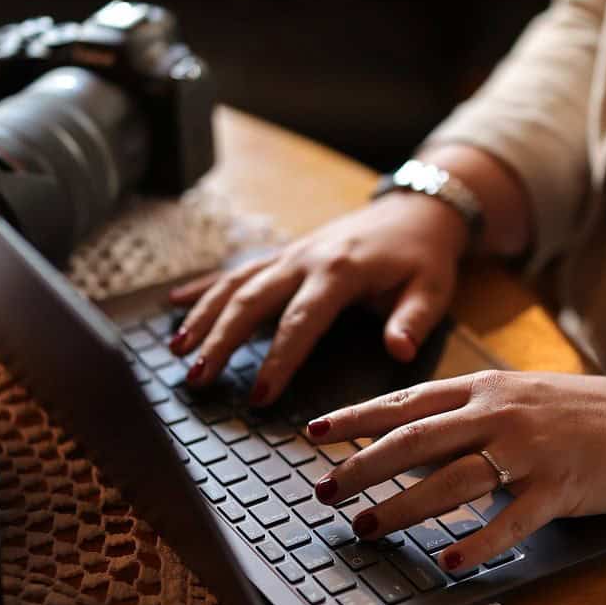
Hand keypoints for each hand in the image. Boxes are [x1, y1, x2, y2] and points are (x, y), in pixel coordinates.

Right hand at [168, 193, 469, 402]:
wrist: (416, 210)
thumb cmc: (425, 256)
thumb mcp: (432, 288)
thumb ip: (413, 321)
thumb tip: (399, 352)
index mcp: (341, 271)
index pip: (302, 320)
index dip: (278, 359)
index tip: (258, 395)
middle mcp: (305, 259)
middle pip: (252, 300)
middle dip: (220, 340)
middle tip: (196, 379)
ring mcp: (289, 254)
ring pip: (235, 284)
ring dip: (202, 316)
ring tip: (177, 351)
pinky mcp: (283, 254)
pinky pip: (237, 270)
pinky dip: (204, 287)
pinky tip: (174, 304)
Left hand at [306, 360, 605, 573]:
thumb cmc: (584, 413)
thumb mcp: (520, 398)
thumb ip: (468, 414)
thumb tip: (408, 440)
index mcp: (485, 389)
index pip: (406, 401)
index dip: (355, 418)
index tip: (314, 433)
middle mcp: (500, 414)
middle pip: (416, 439)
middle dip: (363, 466)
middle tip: (323, 489)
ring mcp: (529, 451)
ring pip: (452, 480)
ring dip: (403, 505)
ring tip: (366, 527)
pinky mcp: (558, 488)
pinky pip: (509, 521)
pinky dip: (475, 542)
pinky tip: (446, 561)